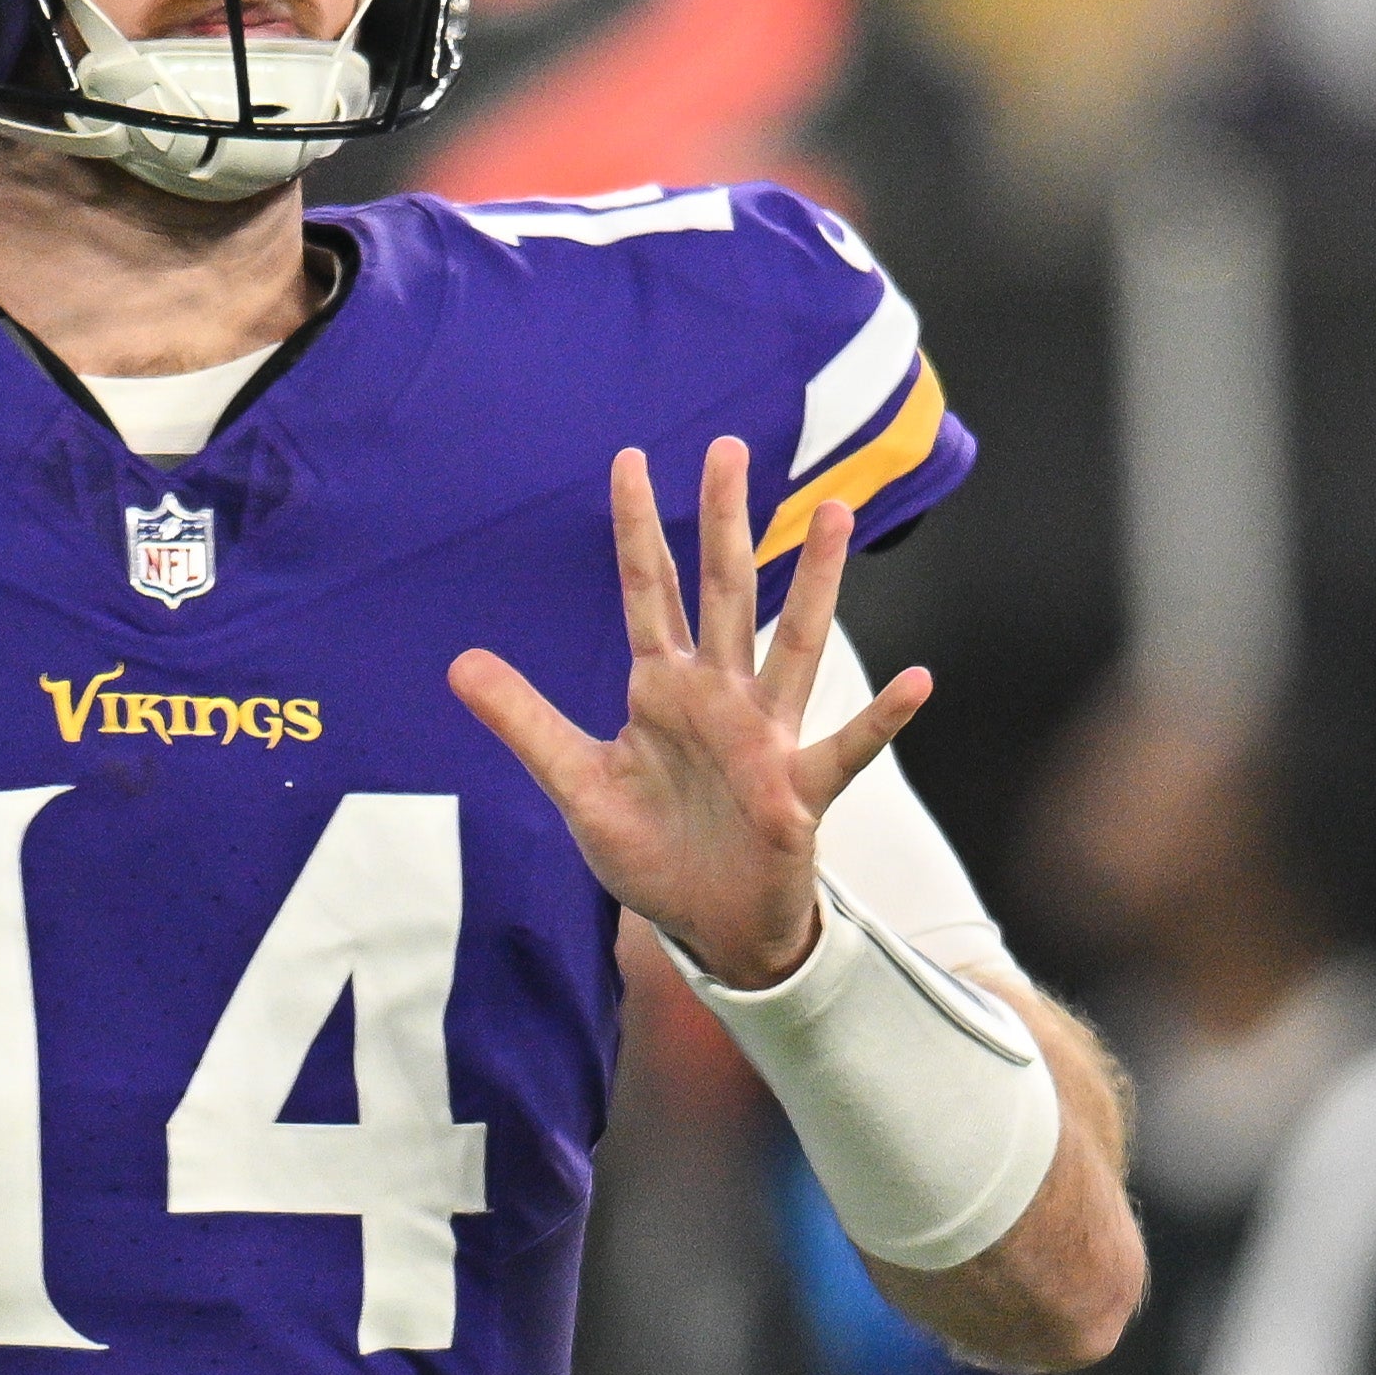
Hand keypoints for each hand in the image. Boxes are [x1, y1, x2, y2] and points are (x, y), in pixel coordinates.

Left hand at [451, 437, 930, 988]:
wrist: (706, 926)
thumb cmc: (652, 850)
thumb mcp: (575, 785)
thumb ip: (525, 722)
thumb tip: (457, 664)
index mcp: (664, 689)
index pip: (647, 590)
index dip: (637, 528)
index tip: (631, 458)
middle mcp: (719, 697)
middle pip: (723, 593)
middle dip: (725, 522)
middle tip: (730, 448)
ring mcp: (766, 738)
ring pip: (792, 646)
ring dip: (813, 582)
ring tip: (834, 513)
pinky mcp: (798, 790)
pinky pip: (847, 747)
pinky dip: (882, 717)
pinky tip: (917, 681)